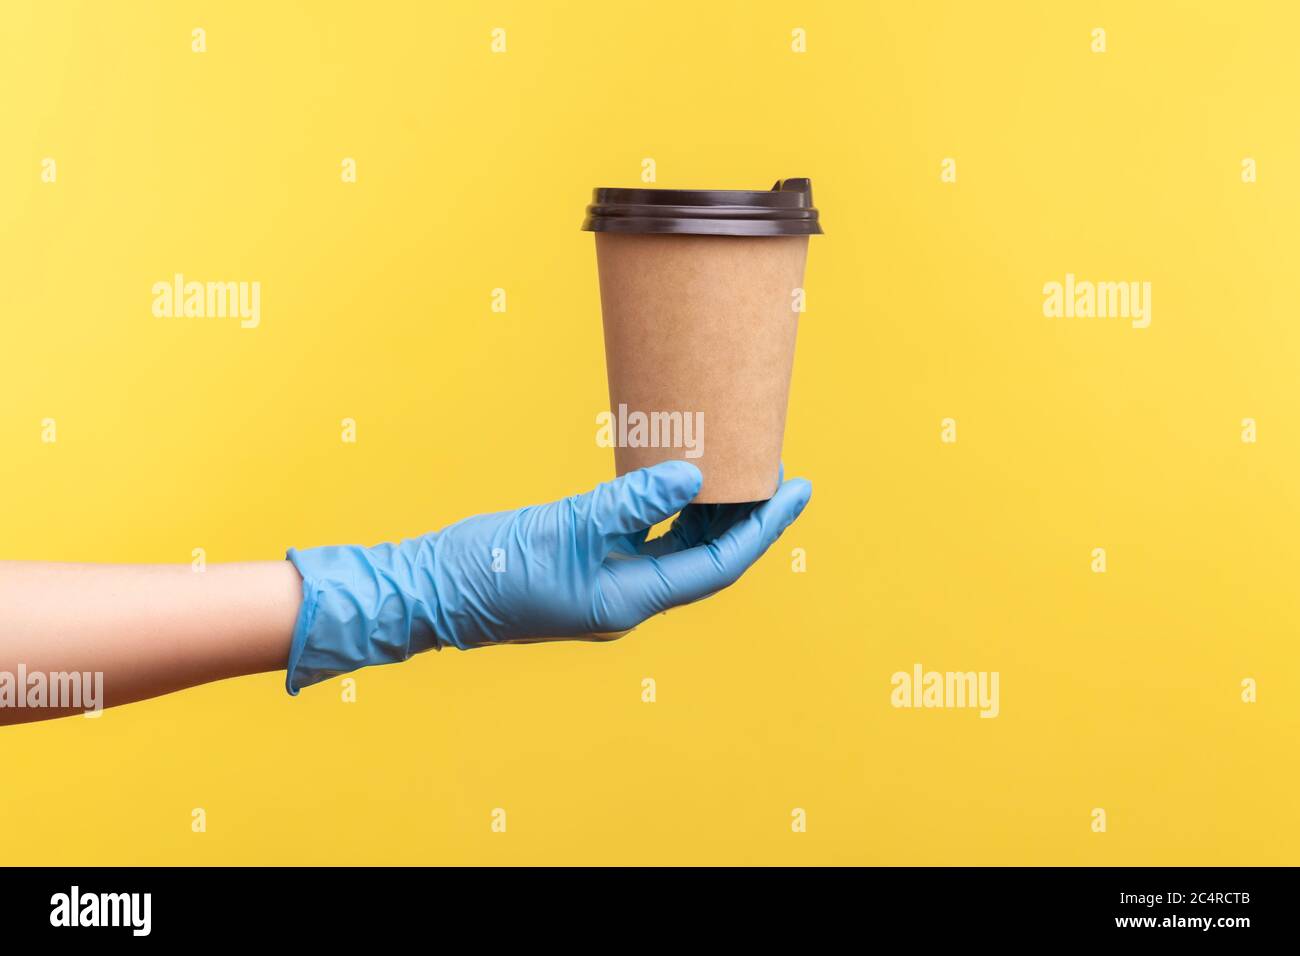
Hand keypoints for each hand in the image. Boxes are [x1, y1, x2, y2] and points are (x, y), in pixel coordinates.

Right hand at [285, 461, 811, 692]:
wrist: (429, 591)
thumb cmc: (490, 565)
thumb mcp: (567, 524)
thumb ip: (631, 500)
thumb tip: (693, 476)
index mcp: (631, 600)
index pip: (718, 565)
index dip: (763, 527)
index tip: (798, 488)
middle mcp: (628, 600)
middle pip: (705, 558)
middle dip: (743, 517)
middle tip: (772, 467)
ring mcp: (607, 587)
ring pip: (676, 550)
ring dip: (707, 514)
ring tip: (734, 468)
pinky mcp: (585, 569)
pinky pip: (643, 541)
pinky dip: (665, 513)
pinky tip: (673, 481)